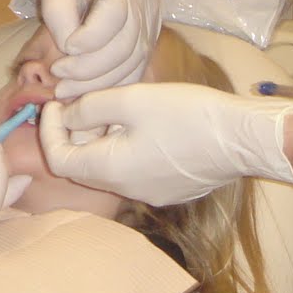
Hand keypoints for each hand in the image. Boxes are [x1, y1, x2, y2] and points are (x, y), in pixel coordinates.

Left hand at [37, 0, 161, 98]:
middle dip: (90, 70)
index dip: (90, 38)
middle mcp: (143, 1)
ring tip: (67, 90)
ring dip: (100, 83)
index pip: (114, 15)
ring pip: (135, 62)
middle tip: (58, 77)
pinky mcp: (151, 33)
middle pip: (126, 46)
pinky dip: (116, 83)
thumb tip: (68, 49)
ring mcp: (152, 19)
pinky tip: (89, 90)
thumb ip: (58, 10)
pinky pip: (139, 65)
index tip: (66, 46)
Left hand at [37, 83, 292, 205]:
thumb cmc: (187, 115)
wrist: (243, 138)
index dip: (49, 131)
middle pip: (83, 167)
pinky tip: (142, 126)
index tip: (55, 105)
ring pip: (109, 169)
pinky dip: (124, 151)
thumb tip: (65, 113)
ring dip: (100, 142)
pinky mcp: (170, 189)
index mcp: (111, 170)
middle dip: (74, 135)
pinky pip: (134, 172)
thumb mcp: (132, 99)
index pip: (59, 160)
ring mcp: (150, 193)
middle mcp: (127, 190)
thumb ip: (90, 107)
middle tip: (82, 103)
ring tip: (113, 110)